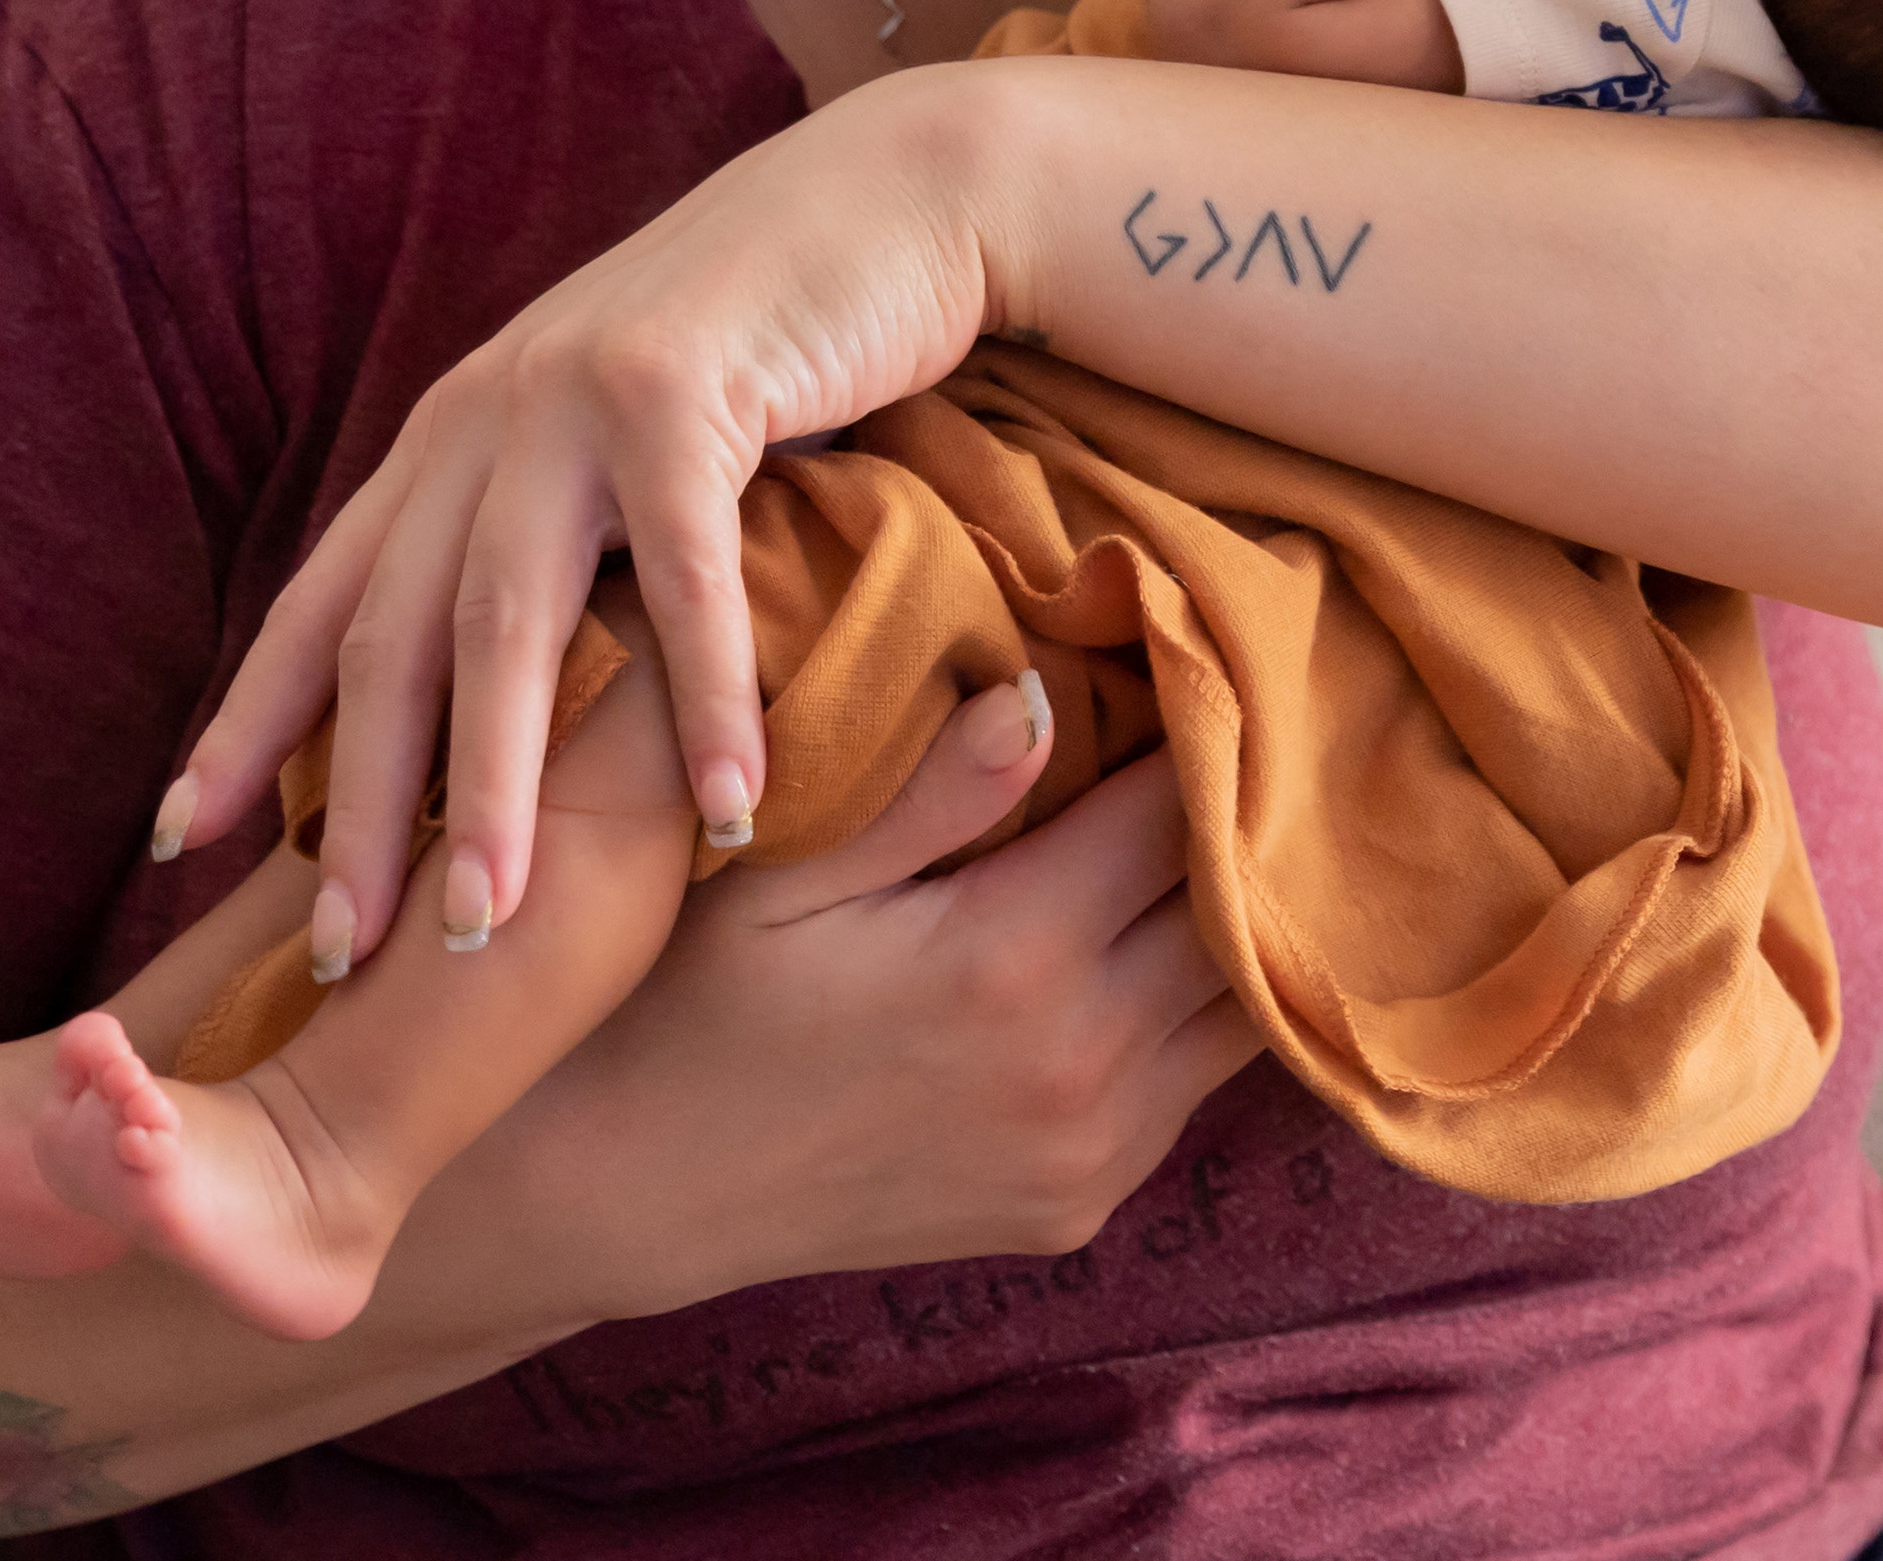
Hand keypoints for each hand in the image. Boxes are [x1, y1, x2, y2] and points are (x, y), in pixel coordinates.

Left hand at [160, 74, 1004, 966]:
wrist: (895, 194)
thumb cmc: (773, 344)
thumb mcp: (622, 438)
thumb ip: (552, 529)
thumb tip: (504, 682)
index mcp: (457, 432)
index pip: (322, 598)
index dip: (247, 721)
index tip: (176, 838)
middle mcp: (489, 412)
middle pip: (394, 640)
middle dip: (361, 807)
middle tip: (341, 954)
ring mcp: (577, 396)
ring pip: (508, 625)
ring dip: (494, 789)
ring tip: (490, 929)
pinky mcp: (689, 389)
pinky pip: (687, 581)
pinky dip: (702, 703)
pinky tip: (726, 811)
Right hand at [402, 702, 1266, 1333]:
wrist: (640, 1186)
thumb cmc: (699, 1001)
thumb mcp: (789, 875)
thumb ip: (933, 791)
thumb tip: (1047, 695)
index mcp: (1010, 958)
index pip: (1180, 817)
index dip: (1202, 736)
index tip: (1199, 673)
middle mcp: (1077, 1065)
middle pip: (1238, 913)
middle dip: (1238, 824)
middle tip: (1224, 745)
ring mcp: (1088, 1153)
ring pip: (1242, 1012)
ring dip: (1232, 925)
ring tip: (1199, 844)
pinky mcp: (1080, 1208)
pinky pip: (1190, 1090)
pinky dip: (1190, 1017)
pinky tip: (1142, 954)